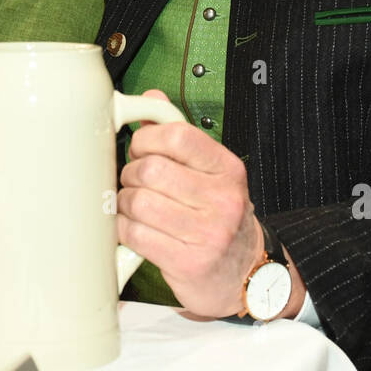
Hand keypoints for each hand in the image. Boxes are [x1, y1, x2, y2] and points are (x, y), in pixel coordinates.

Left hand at [116, 90, 264, 317]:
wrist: (246, 273)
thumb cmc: (219, 217)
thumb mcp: (210, 173)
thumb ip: (179, 136)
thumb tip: (150, 97)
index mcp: (227, 169)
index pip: (177, 136)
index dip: (146, 139)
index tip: (140, 149)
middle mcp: (222, 199)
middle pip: (150, 170)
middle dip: (130, 174)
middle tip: (134, 182)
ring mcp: (208, 233)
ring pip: (138, 202)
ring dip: (125, 203)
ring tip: (134, 206)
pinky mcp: (189, 262)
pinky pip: (135, 235)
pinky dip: (124, 229)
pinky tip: (134, 229)